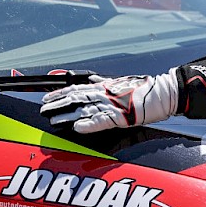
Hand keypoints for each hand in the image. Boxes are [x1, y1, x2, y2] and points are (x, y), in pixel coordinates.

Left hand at [40, 72, 178, 132]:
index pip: (76, 88)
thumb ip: (105, 82)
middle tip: (42, 109)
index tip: (46, 97)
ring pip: (84, 110)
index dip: (60, 93)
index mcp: (104, 86)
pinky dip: (89, 125)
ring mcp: (112, 105)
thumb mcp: (121, 82)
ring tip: (52, 120)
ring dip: (67, 115)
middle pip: (76, 98)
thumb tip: (93, 78)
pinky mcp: (121, 117)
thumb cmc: (143, 89)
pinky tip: (77, 128)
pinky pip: (102, 121)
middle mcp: (105, 94)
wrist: (163, 93)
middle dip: (57, 104)